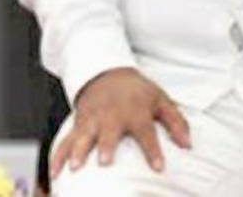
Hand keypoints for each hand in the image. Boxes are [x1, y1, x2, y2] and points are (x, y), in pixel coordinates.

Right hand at [51, 67, 190, 177]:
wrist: (105, 72)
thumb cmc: (136, 91)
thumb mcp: (161, 100)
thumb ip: (176, 122)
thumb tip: (187, 144)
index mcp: (135, 111)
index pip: (145, 132)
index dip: (153, 150)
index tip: (158, 167)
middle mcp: (111, 115)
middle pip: (108, 132)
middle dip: (105, 146)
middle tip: (104, 161)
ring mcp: (92, 119)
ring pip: (82, 136)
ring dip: (78, 151)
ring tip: (75, 167)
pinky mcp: (78, 123)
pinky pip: (65, 140)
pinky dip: (58, 155)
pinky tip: (55, 171)